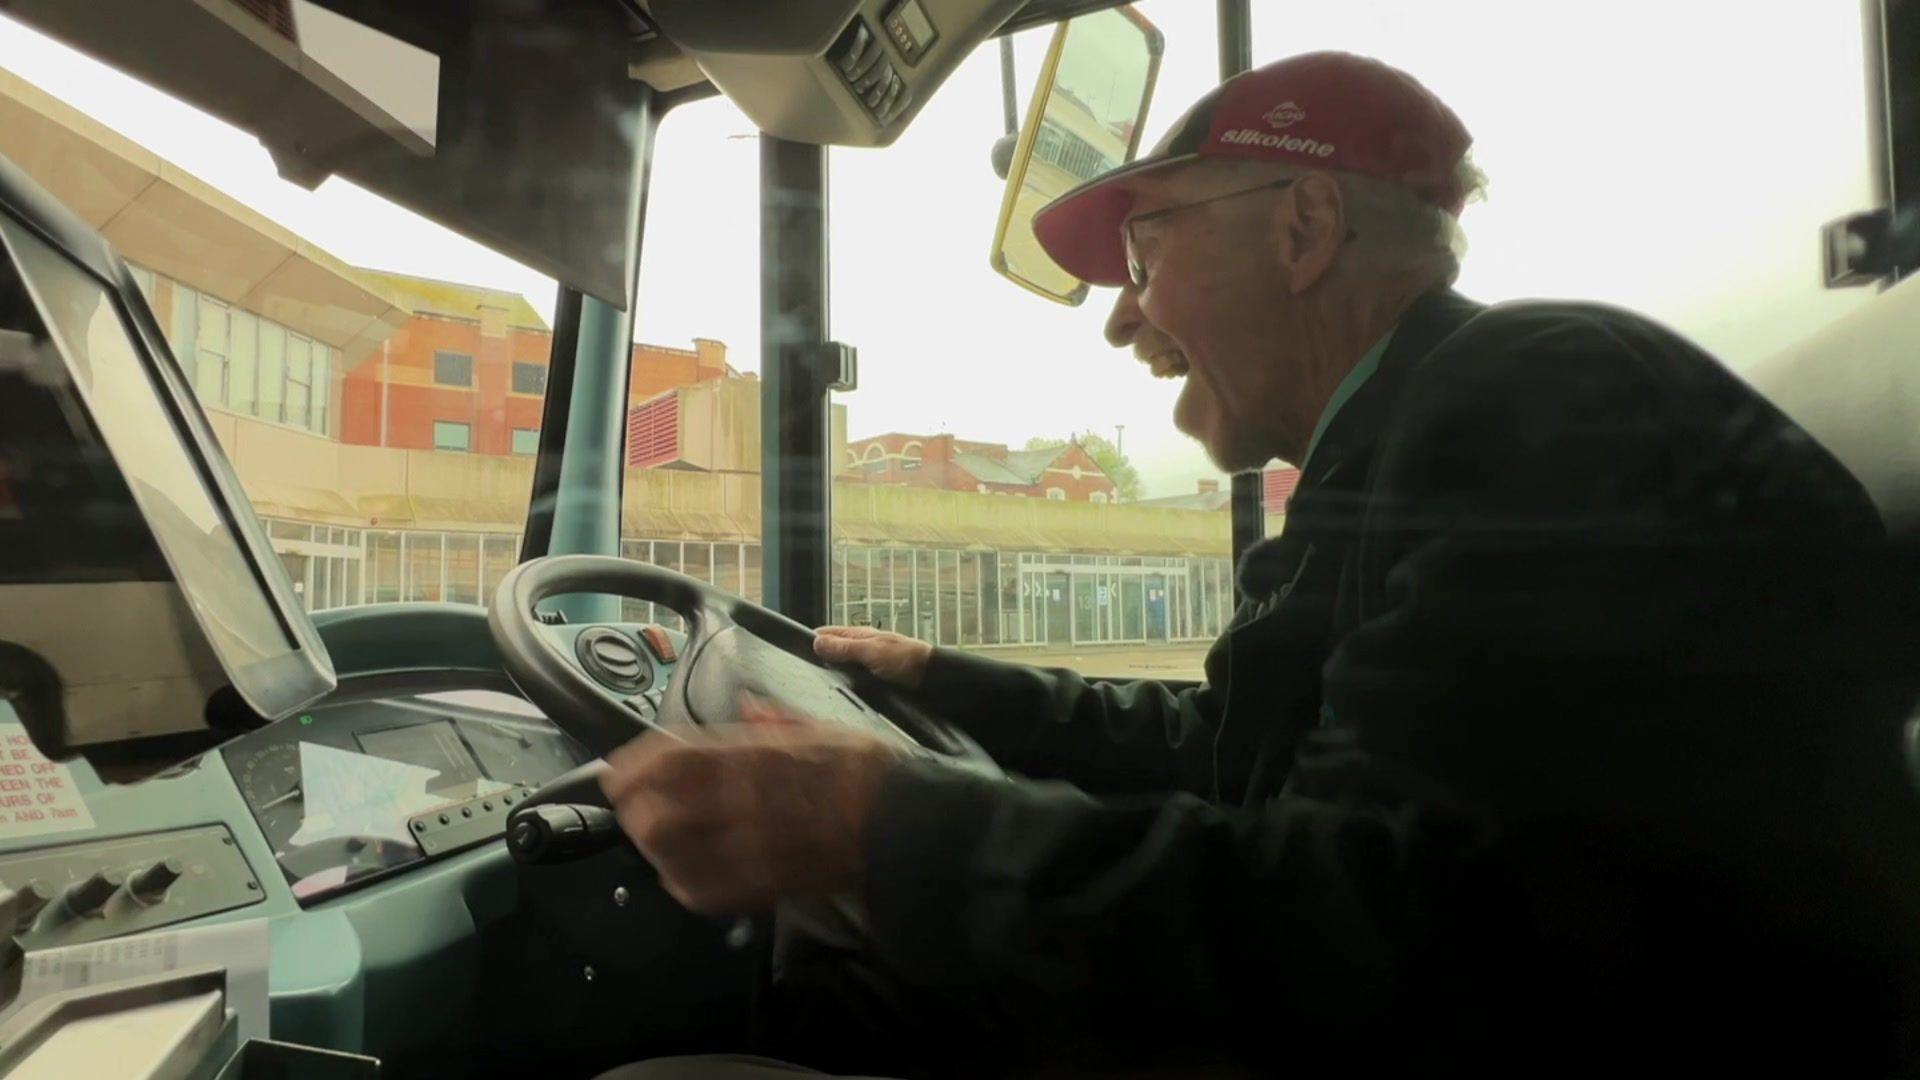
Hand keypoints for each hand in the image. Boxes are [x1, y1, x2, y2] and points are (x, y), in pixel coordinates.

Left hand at [598, 697, 906, 913]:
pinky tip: (679, 874)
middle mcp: (743, 800)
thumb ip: (774, 720)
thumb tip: (746, 707)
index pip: (671, 759)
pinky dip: (681, 883)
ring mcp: (751, 846)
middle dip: (633, 809)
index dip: (634, 766)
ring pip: (673, 854)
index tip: (618, 771)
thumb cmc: (866, 772)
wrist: (903, 822)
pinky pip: (703, 891)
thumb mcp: (820, 725)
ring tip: (648, 839)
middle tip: (629, 807)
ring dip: (650, 846)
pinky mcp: (764, 884)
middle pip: (659, 810)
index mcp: (753, 754)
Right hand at [813, 626, 932, 687]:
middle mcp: (860, 650)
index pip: (827, 634)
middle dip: (820, 664)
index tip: (796, 655)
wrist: (933, 680)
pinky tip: (838, 698)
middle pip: (831, 655)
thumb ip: (844, 648)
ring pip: (840, 672)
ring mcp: (865, 667)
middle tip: (803, 679)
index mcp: (858, 636)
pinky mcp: (871, 684)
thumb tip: (817, 642)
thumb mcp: (871, 652)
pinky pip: (851, 685)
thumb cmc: (907, 659)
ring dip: (833, 679)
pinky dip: (845, 689)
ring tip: (817, 692)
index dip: (812, 642)